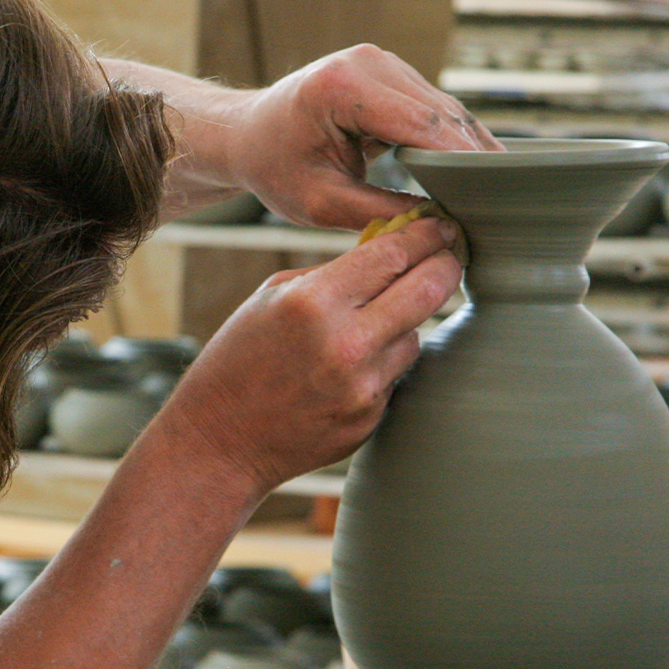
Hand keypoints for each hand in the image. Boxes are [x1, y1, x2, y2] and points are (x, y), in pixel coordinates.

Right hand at [148, 216, 462, 496]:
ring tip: (363, 330)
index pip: (395, 253)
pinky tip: (343, 373)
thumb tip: (392, 247)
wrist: (220, 440)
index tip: (440, 227)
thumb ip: (333, 273)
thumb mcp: (273, 298)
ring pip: (416, 336)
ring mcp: (363, 386)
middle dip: (446, 267)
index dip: (426, 234)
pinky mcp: (370, 418)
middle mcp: (345, 343)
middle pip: (429, 289)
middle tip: (448, 258)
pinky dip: (382, 366)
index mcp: (314, 301)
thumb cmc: (239, 361)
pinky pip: (396, 375)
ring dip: (404, 324)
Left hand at [220, 45, 502, 228]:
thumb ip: (379, 213)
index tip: (492, 196)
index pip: (423, 125)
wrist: (248, 134)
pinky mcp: (391, 71)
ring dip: (470, 147)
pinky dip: (454, 138)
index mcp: (344, 88)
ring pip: (445, 108)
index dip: (463, 161)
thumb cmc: (275, 169)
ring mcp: (382, 61)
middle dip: (474, 157)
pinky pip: (434, 106)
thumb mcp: (321, 203)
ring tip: (501, 191)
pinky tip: (478, 170)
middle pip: (442, 113)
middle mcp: (369, 62)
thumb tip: (440, 225)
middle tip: (506, 202)